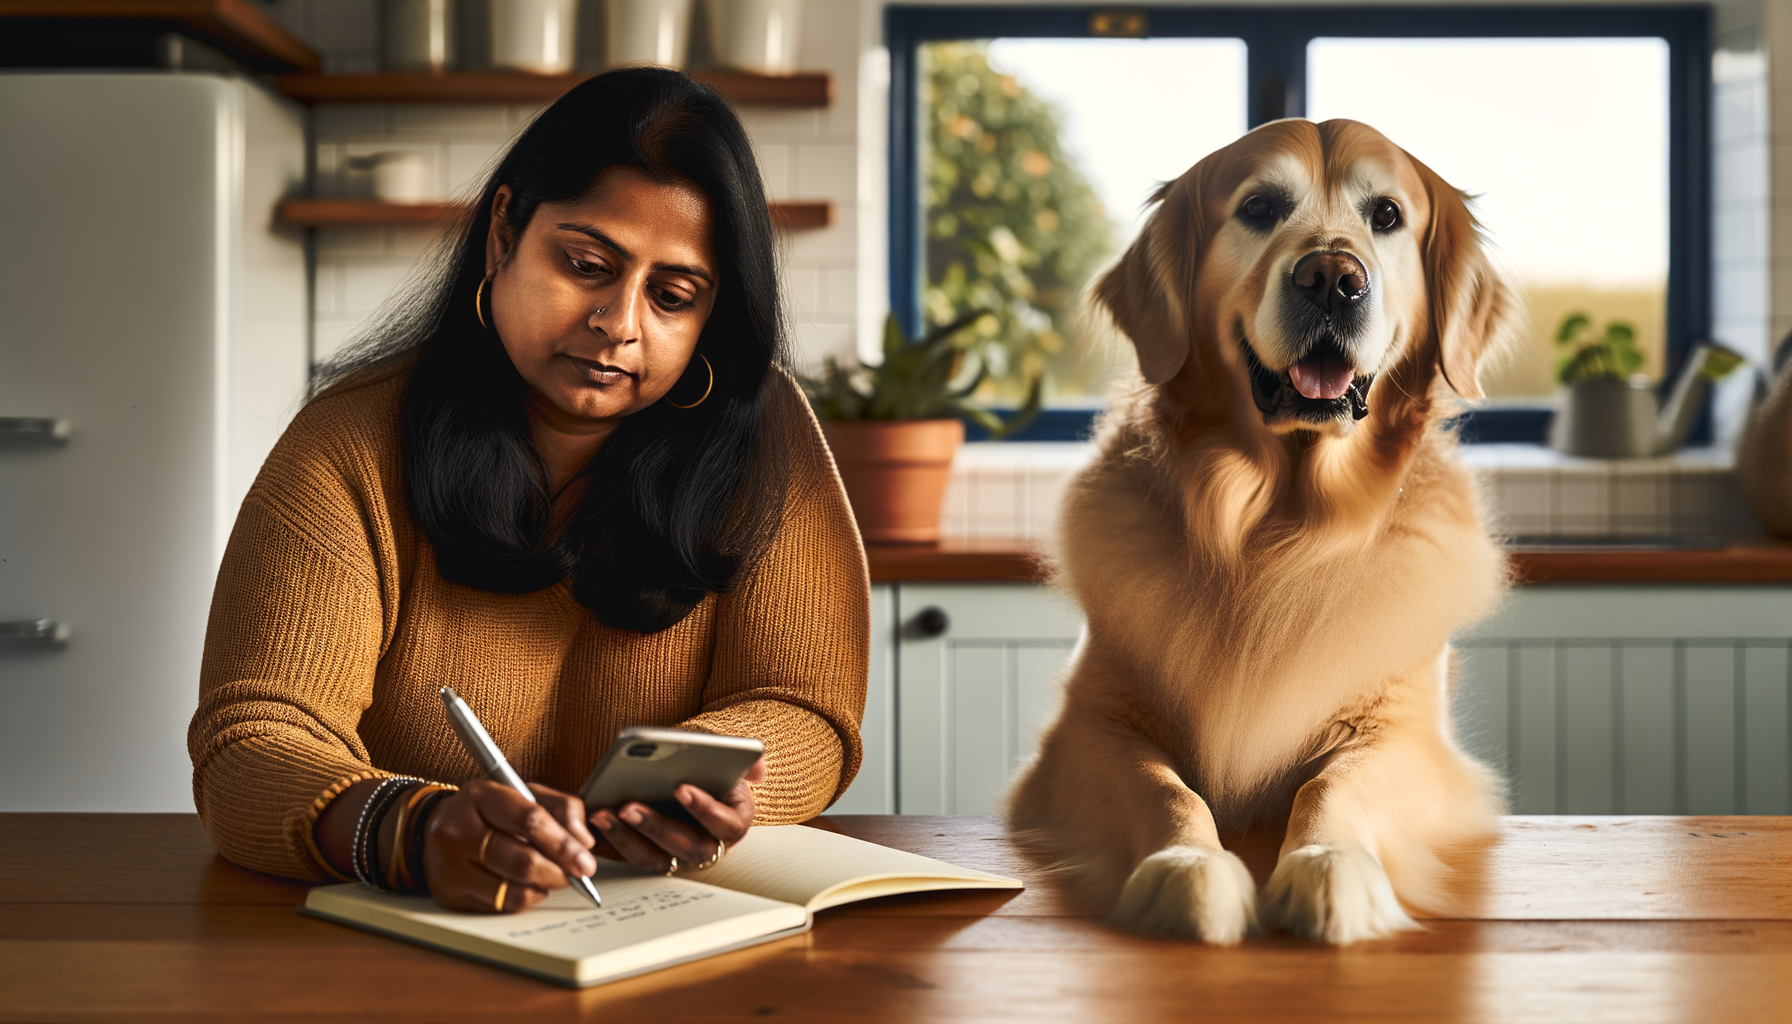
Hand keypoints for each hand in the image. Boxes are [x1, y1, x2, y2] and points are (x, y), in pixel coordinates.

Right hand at [422, 779, 597, 913]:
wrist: (435, 829)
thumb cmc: (490, 812)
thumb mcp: (524, 793)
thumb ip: (561, 808)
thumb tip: (583, 842)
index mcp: (479, 795)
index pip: (530, 820)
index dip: (563, 844)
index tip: (585, 861)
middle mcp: (457, 830)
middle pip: (523, 861)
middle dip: (559, 872)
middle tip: (576, 875)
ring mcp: (449, 866)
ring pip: (514, 890)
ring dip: (544, 887)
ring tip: (550, 876)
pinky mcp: (450, 894)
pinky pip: (501, 906)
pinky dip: (524, 898)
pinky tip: (525, 884)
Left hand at [589, 757, 764, 873]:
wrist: (691, 777)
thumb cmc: (709, 768)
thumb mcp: (726, 755)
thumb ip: (744, 757)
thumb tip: (758, 768)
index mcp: (733, 822)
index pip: (725, 824)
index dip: (704, 809)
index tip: (680, 788)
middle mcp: (708, 846)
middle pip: (685, 847)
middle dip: (655, 826)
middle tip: (629, 805)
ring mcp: (677, 856)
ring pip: (653, 858)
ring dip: (626, 838)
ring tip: (603, 814)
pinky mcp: (649, 857)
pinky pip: (628, 859)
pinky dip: (608, 846)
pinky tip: (590, 827)